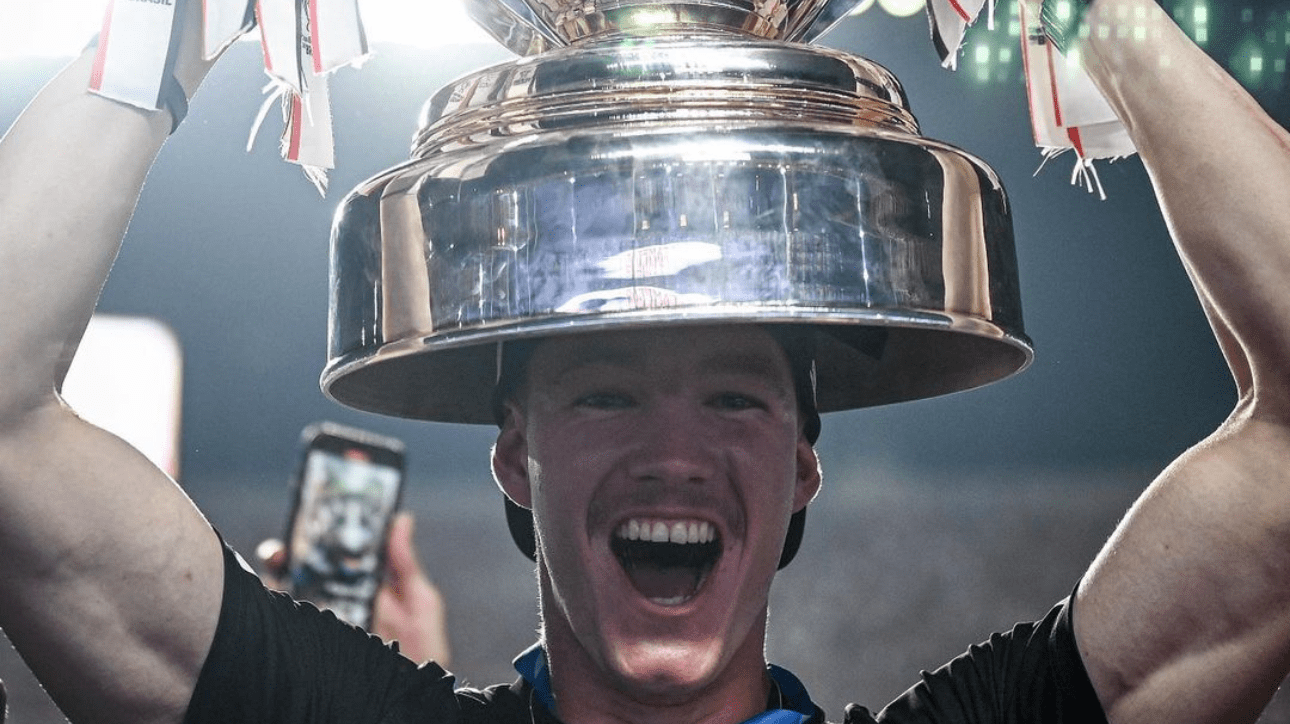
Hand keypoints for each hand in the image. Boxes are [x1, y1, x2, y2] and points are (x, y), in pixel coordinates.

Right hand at [255, 512, 450, 665]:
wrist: (417, 696)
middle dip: (294, 540)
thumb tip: (402, 518)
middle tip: (294, 526)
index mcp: (364, 585)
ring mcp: (321, 619)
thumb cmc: (423, 654)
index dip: (327, 522)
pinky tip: (276, 583)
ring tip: (280, 553)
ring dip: (279, 565)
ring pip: (289, 585)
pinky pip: (284, 616)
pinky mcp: (309, 640)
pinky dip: (273, 598)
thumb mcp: (421, 604)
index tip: (321, 495)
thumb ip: (405, 563)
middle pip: (306, 562)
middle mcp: (337, 599)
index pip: (340, 547)